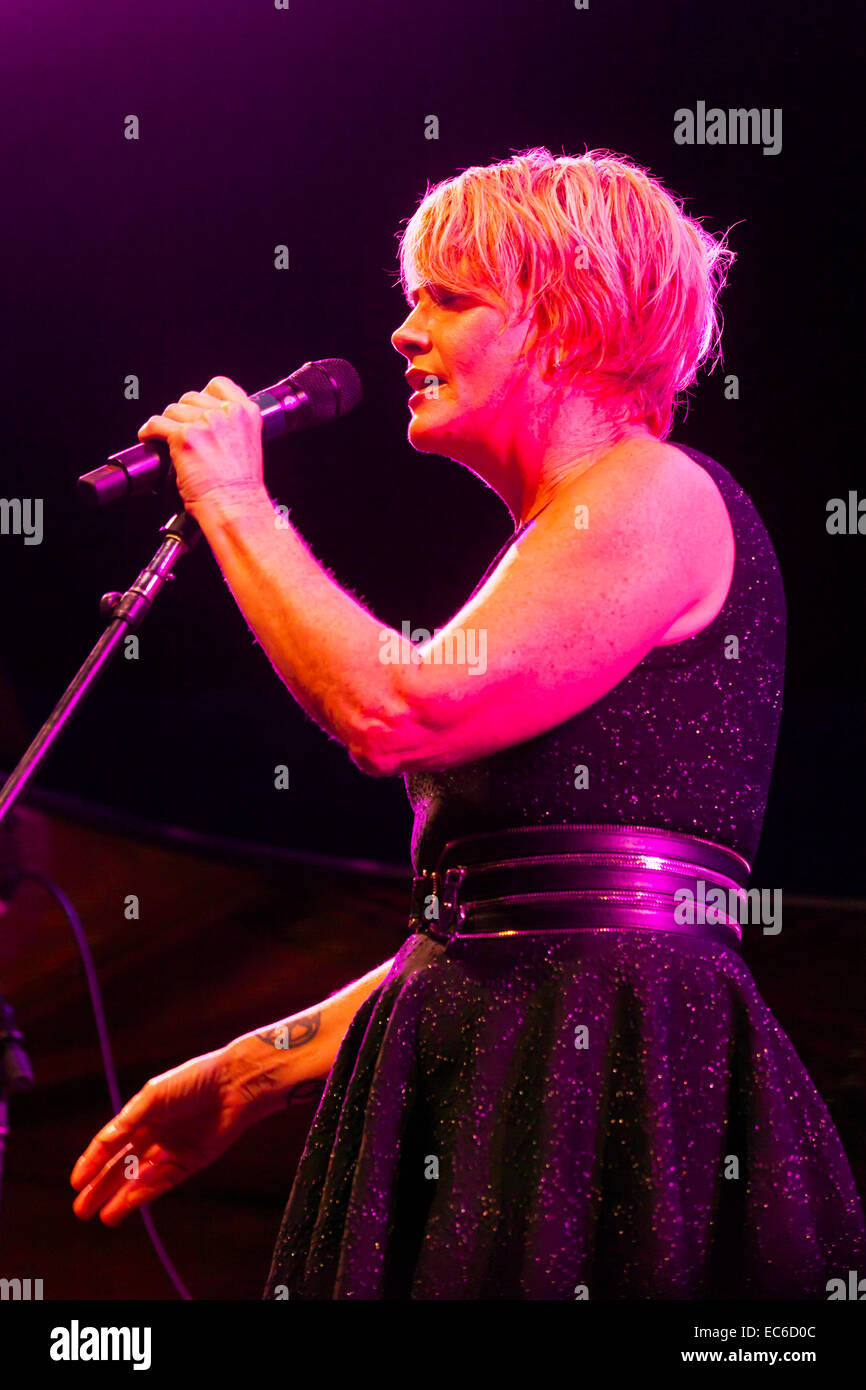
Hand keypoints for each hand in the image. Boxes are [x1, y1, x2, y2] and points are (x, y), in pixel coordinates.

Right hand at [69, 1045, 264, 1224]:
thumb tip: (103, 1142)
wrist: (236, 1084)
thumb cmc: (194, 1081)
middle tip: (81, 1209)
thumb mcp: (155, 1096)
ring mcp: (173, 1149)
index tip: (76, 1182)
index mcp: (143, 1113)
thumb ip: (129, 1120)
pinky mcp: (192, 1161)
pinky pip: (164, 1181)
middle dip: (101, 1187)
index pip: (111, 1142)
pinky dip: (146, 1193)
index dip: (92, 1162)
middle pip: (122, 1165)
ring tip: (102, 1217)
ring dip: (121, 1197)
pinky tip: (128, 1204)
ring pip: (140, 1178)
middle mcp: (155, 1133)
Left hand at [137, 375, 265, 519]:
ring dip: (166, 424)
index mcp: (247, 413)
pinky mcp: (185, 437)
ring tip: (165, 438)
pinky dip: (149, 432)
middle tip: (181, 431)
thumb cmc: (241, 488)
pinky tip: (149, 439)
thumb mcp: (248, 446)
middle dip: (183, 414)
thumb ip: (232, 427)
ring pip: (172, 410)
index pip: (219, 385)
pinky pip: (157, 424)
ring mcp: (205, 423)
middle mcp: (227, 413)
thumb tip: (207, 423)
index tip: (197, 408)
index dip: (204, 394)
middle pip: (191, 397)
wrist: (235, 506)